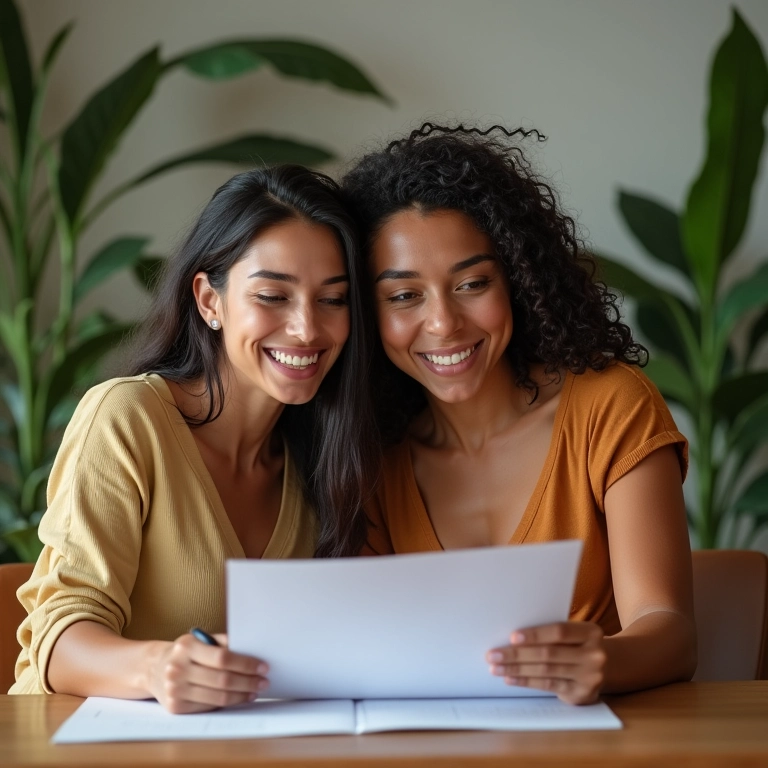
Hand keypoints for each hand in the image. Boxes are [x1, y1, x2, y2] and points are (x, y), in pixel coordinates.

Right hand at [146, 633, 269, 713]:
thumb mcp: (199, 640)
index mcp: (186, 647)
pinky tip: (238, 698)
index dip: (246, 664)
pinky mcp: (175, 707)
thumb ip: (223, 643)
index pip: (223, 658)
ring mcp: (175, 690)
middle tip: (264, 681)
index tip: (263, 666)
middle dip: (248, 681)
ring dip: (241, 695)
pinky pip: (208, 707)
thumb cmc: (184, 652)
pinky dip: (227, 703)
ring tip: (255, 691)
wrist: (153, 668)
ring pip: (217, 697)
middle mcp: (177, 669)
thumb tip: (253, 650)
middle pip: (222, 679)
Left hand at [486, 622, 605, 704]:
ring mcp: (590, 676)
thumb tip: (512, 637)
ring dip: (517, 669)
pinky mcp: (581, 694)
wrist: (604, 667)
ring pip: (546, 671)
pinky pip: (548, 686)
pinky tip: (511, 679)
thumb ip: (551, 633)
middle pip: (549, 653)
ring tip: (496, 668)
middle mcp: (594, 655)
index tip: (512, 637)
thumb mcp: (573, 634)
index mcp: (591, 632)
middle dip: (517, 654)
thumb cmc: (577, 644)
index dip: (535, 634)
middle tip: (493, 655)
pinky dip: (526, 681)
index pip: (559, 631)